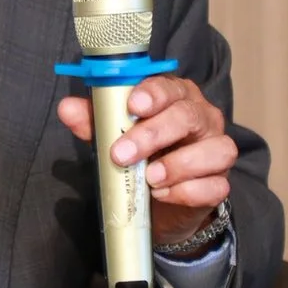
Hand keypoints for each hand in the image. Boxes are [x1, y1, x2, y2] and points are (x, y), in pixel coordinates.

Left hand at [56, 75, 236, 245]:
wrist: (160, 200)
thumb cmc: (142, 155)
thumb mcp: (115, 135)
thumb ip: (95, 121)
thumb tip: (67, 108)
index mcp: (177, 97)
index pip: (170, 87)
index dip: (152, 94)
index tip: (132, 107)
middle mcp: (203, 118)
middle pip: (188, 116)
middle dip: (153, 134)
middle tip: (122, 154)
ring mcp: (216, 150)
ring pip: (216, 150)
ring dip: (179, 165)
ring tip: (150, 178)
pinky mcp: (220, 184)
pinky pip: (216, 186)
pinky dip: (189, 191)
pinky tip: (163, 194)